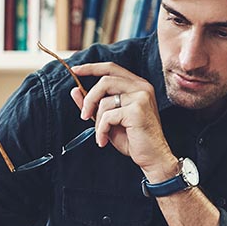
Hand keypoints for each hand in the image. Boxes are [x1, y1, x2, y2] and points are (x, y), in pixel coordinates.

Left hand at [68, 61, 177, 181]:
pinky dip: (101, 130)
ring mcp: (141, 97)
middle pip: (105, 80)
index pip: (111, 68)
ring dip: (97, 120)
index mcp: (137, 85)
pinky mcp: (137, 110)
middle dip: (89, 99)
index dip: (91, 68)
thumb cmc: (133, 139)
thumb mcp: (109, 119)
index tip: (75, 71)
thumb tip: (75, 90)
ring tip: (100, 134)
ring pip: (105, 100)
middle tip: (84, 115)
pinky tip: (104, 140)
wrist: (152, 157)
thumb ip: (94, 104)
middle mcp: (142, 87)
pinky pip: (108, 116)